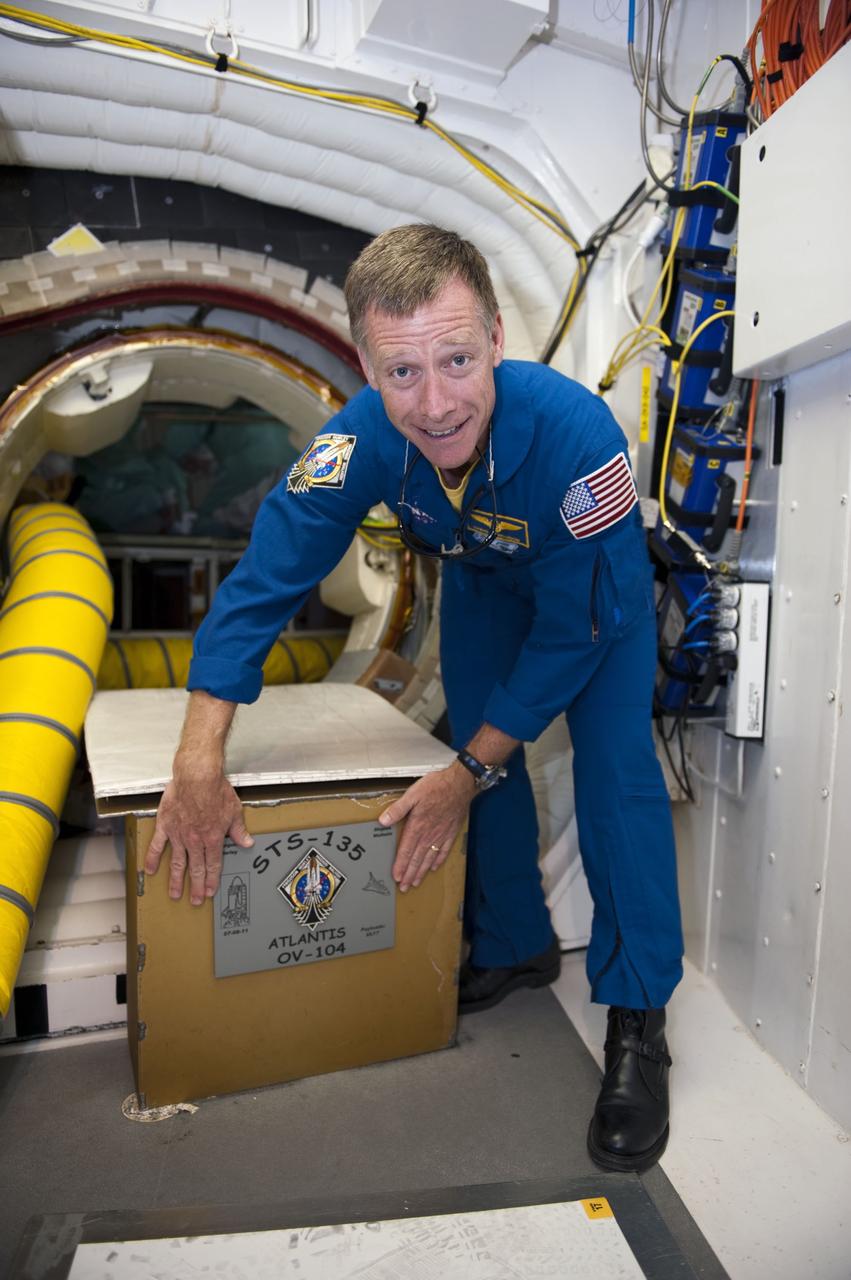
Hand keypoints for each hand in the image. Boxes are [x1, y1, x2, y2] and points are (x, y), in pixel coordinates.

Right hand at [145, 769, 253, 905]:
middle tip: (195, 901)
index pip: (213, 865)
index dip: (211, 880)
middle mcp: (195, 840)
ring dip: (176, 880)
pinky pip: (157, 845)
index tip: (209, 892)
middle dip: (195, 886)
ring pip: (177, 863)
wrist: (197, 777)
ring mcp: (179, 835)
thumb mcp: (234, 811)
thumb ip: (238, 830)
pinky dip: (153, 858)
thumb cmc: (216, 790)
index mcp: (213, 838)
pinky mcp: (165, 825)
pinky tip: (151, 870)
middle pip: (195, 868)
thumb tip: (247, 842)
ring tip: (175, 894)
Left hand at [379, 763, 474, 892]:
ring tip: (416, 882)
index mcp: (418, 826)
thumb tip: (383, 821)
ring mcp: (441, 834)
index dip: (401, 865)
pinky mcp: (451, 831)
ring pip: (429, 858)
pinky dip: (438, 860)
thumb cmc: (437, 786)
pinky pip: (444, 850)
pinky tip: (434, 867)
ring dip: (422, 871)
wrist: (460, 784)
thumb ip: (398, 809)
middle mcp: (430, 834)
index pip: (407, 850)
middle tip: (404, 887)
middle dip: (409, 874)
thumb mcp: (413, 794)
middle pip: (417, 858)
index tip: (396, 877)